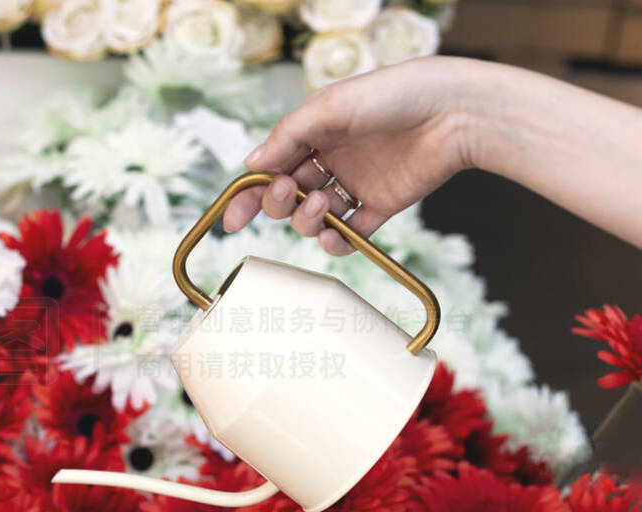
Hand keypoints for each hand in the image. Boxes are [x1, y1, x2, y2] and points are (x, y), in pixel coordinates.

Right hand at [224, 56, 477, 254]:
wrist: (455, 112)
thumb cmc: (395, 95)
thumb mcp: (331, 106)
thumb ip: (287, 136)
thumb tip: (251, 165)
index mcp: (314, 131)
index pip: (270, 166)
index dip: (249, 193)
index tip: (232, 219)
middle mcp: (331, 158)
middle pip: (286, 195)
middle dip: (277, 201)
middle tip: (288, 193)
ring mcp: (355, 184)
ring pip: (313, 216)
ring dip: (306, 218)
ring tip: (321, 203)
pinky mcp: (381, 205)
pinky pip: (349, 233)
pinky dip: (336, 241)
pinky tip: (333, 234)